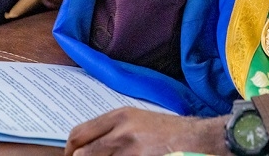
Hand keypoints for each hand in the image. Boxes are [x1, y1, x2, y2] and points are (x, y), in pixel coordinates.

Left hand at [65, 108, 228, 155]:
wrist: (197, 139)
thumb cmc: (170, 132)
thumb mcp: (139, 121)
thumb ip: (114, 130)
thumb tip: (89, 147)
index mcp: (119, 116)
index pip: (79, 134)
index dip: (70, 151)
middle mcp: (120, 132)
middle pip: (81, 154)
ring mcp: (129, 151)